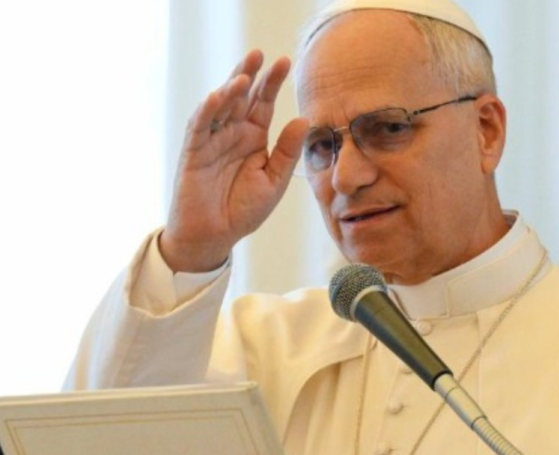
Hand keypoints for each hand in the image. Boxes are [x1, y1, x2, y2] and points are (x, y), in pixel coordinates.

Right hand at [160, 50, 308, 271]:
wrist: (215, 236)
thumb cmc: (244, 209)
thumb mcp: (274, 181)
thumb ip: (287, 151)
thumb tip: (304, 119)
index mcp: (254, 136)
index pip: (264, 103)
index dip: (273, 82)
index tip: (285, 62)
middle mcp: (232, 132)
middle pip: (241, 97)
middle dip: (250, 75)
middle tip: (260, 54)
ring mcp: (211, 140)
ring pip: (219, 107)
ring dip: (229, 89)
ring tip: (244, 75)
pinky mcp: (194, 153)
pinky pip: (199, 128)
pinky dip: (207, 112)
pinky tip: (217, 97)